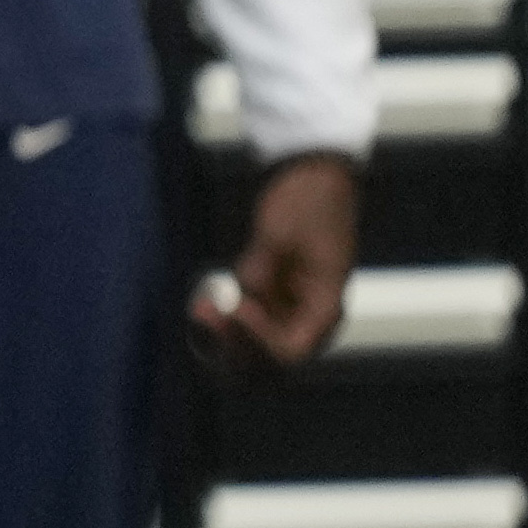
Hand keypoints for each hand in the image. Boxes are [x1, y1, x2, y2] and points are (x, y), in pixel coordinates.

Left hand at [196, 152, 359, 369]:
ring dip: (225, 333)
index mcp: (327, 302)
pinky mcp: (273, 292)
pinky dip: (225, 316)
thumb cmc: (309, 200)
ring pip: (255, 338)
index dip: (261, 339)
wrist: (315, 176)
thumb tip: (244, 290)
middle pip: (271, 350)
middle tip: (204, 317)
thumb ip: (262, 263)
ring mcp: (291, 304)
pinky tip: (203, 304)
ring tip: (200, 311)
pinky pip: (247, 316)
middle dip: (235, 340)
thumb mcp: (283, 229)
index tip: (238, 308)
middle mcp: (311, 312)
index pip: (293, 346)